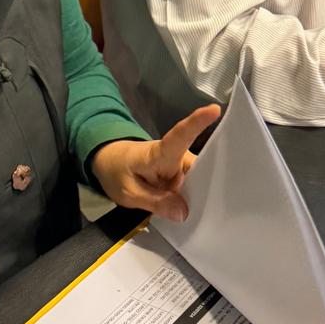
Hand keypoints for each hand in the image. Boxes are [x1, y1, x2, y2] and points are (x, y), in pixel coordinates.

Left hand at [90, 105, 219, 220]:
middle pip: (200, 166)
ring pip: (199, 179)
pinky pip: (194, 184)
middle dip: (208, 186)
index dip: (196, 123)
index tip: (214, 109)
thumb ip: (155, 202)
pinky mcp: (181, 173)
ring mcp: (181, 164)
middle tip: (212, 210)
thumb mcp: (129, 193)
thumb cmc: (117, 171)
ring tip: (202, 213)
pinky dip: (194, 197)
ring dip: (200, 195)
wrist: (110, 163)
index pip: (180, 136)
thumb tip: (184, 213)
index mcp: (160, 153)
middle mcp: (176, 155)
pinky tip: (197, 210)